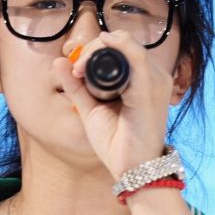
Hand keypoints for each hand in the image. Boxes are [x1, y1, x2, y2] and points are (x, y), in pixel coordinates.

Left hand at [59, 28, 176, 178]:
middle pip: (123, 42)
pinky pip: (135, 56)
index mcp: (144, 80)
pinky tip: (91, 59)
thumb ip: (77, 87)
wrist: (134, 171)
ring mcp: (155, 81)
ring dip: (98, 49)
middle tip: (75, 69)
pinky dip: (112, 50)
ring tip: (78, 71)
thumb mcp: (91, 110)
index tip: (74, 70)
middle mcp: (155, 76)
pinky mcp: (150, 88)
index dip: (95, 50)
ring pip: (126, 43)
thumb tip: (59, 62)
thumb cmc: (117, 144)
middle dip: (95, 48)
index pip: (122, 48)